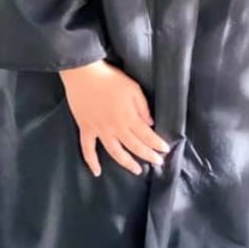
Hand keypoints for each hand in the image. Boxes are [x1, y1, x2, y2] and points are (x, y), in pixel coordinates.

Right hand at [59, 59, 169, 177]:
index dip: (157, 144)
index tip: (165, 150)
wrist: (83, 75)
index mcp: (128, 117)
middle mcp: (115, 128)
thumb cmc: (110, 78)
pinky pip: (88, 149)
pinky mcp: (86, 129)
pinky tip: (97, 172)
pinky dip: (92, 162)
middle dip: (148, 155)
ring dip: (127, 163)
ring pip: (115, 152)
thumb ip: (143, 107)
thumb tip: (150, 123)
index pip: (147, 135)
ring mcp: (100, 130)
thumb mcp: (133, 88)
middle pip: (134, 146)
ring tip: (137, 170)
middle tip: (157, 162)